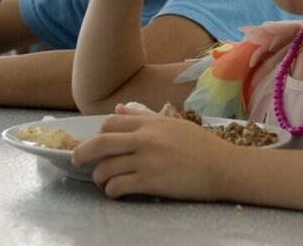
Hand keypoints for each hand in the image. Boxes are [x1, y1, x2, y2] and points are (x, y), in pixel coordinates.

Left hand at [72, 104, 236, 200]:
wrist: (224, 167)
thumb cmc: (201, 145)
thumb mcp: (172, 123)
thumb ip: (143, 116)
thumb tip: (118, 109)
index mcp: (150, 123)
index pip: (110, 123)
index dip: (97, 134)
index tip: (95, 143)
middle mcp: (144, 139)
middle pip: (100, 143)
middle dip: (82, 153)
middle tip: (77, 161)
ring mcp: (146, 161)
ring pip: (107, 168)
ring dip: (99, 177)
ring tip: (102, 182)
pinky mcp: (151, 182)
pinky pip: (119, 186)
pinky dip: (111, 191)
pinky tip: (115, 193)